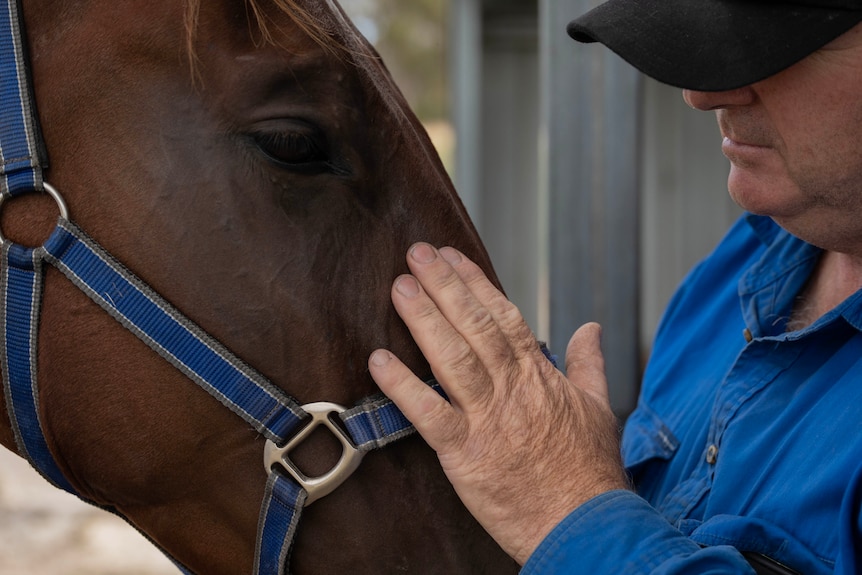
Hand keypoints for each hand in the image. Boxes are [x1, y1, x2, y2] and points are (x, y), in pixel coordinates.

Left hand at [368, 243, 629, 564]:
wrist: (586, 526)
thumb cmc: (591, 473)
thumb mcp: (600, 408)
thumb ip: (589, 364)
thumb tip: (590, 329)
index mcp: (539, 374)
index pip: (503, 315)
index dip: (474, 282)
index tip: (451, 255)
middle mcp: (511, 388)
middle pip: (473, 326)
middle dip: (443, 286)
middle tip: (416, 254)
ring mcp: (487, 419)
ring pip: (451, 358)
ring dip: (423, 320)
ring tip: (400, 287)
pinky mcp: (465, 455)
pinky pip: (428, 414)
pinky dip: (402, 386)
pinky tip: (379, 360)